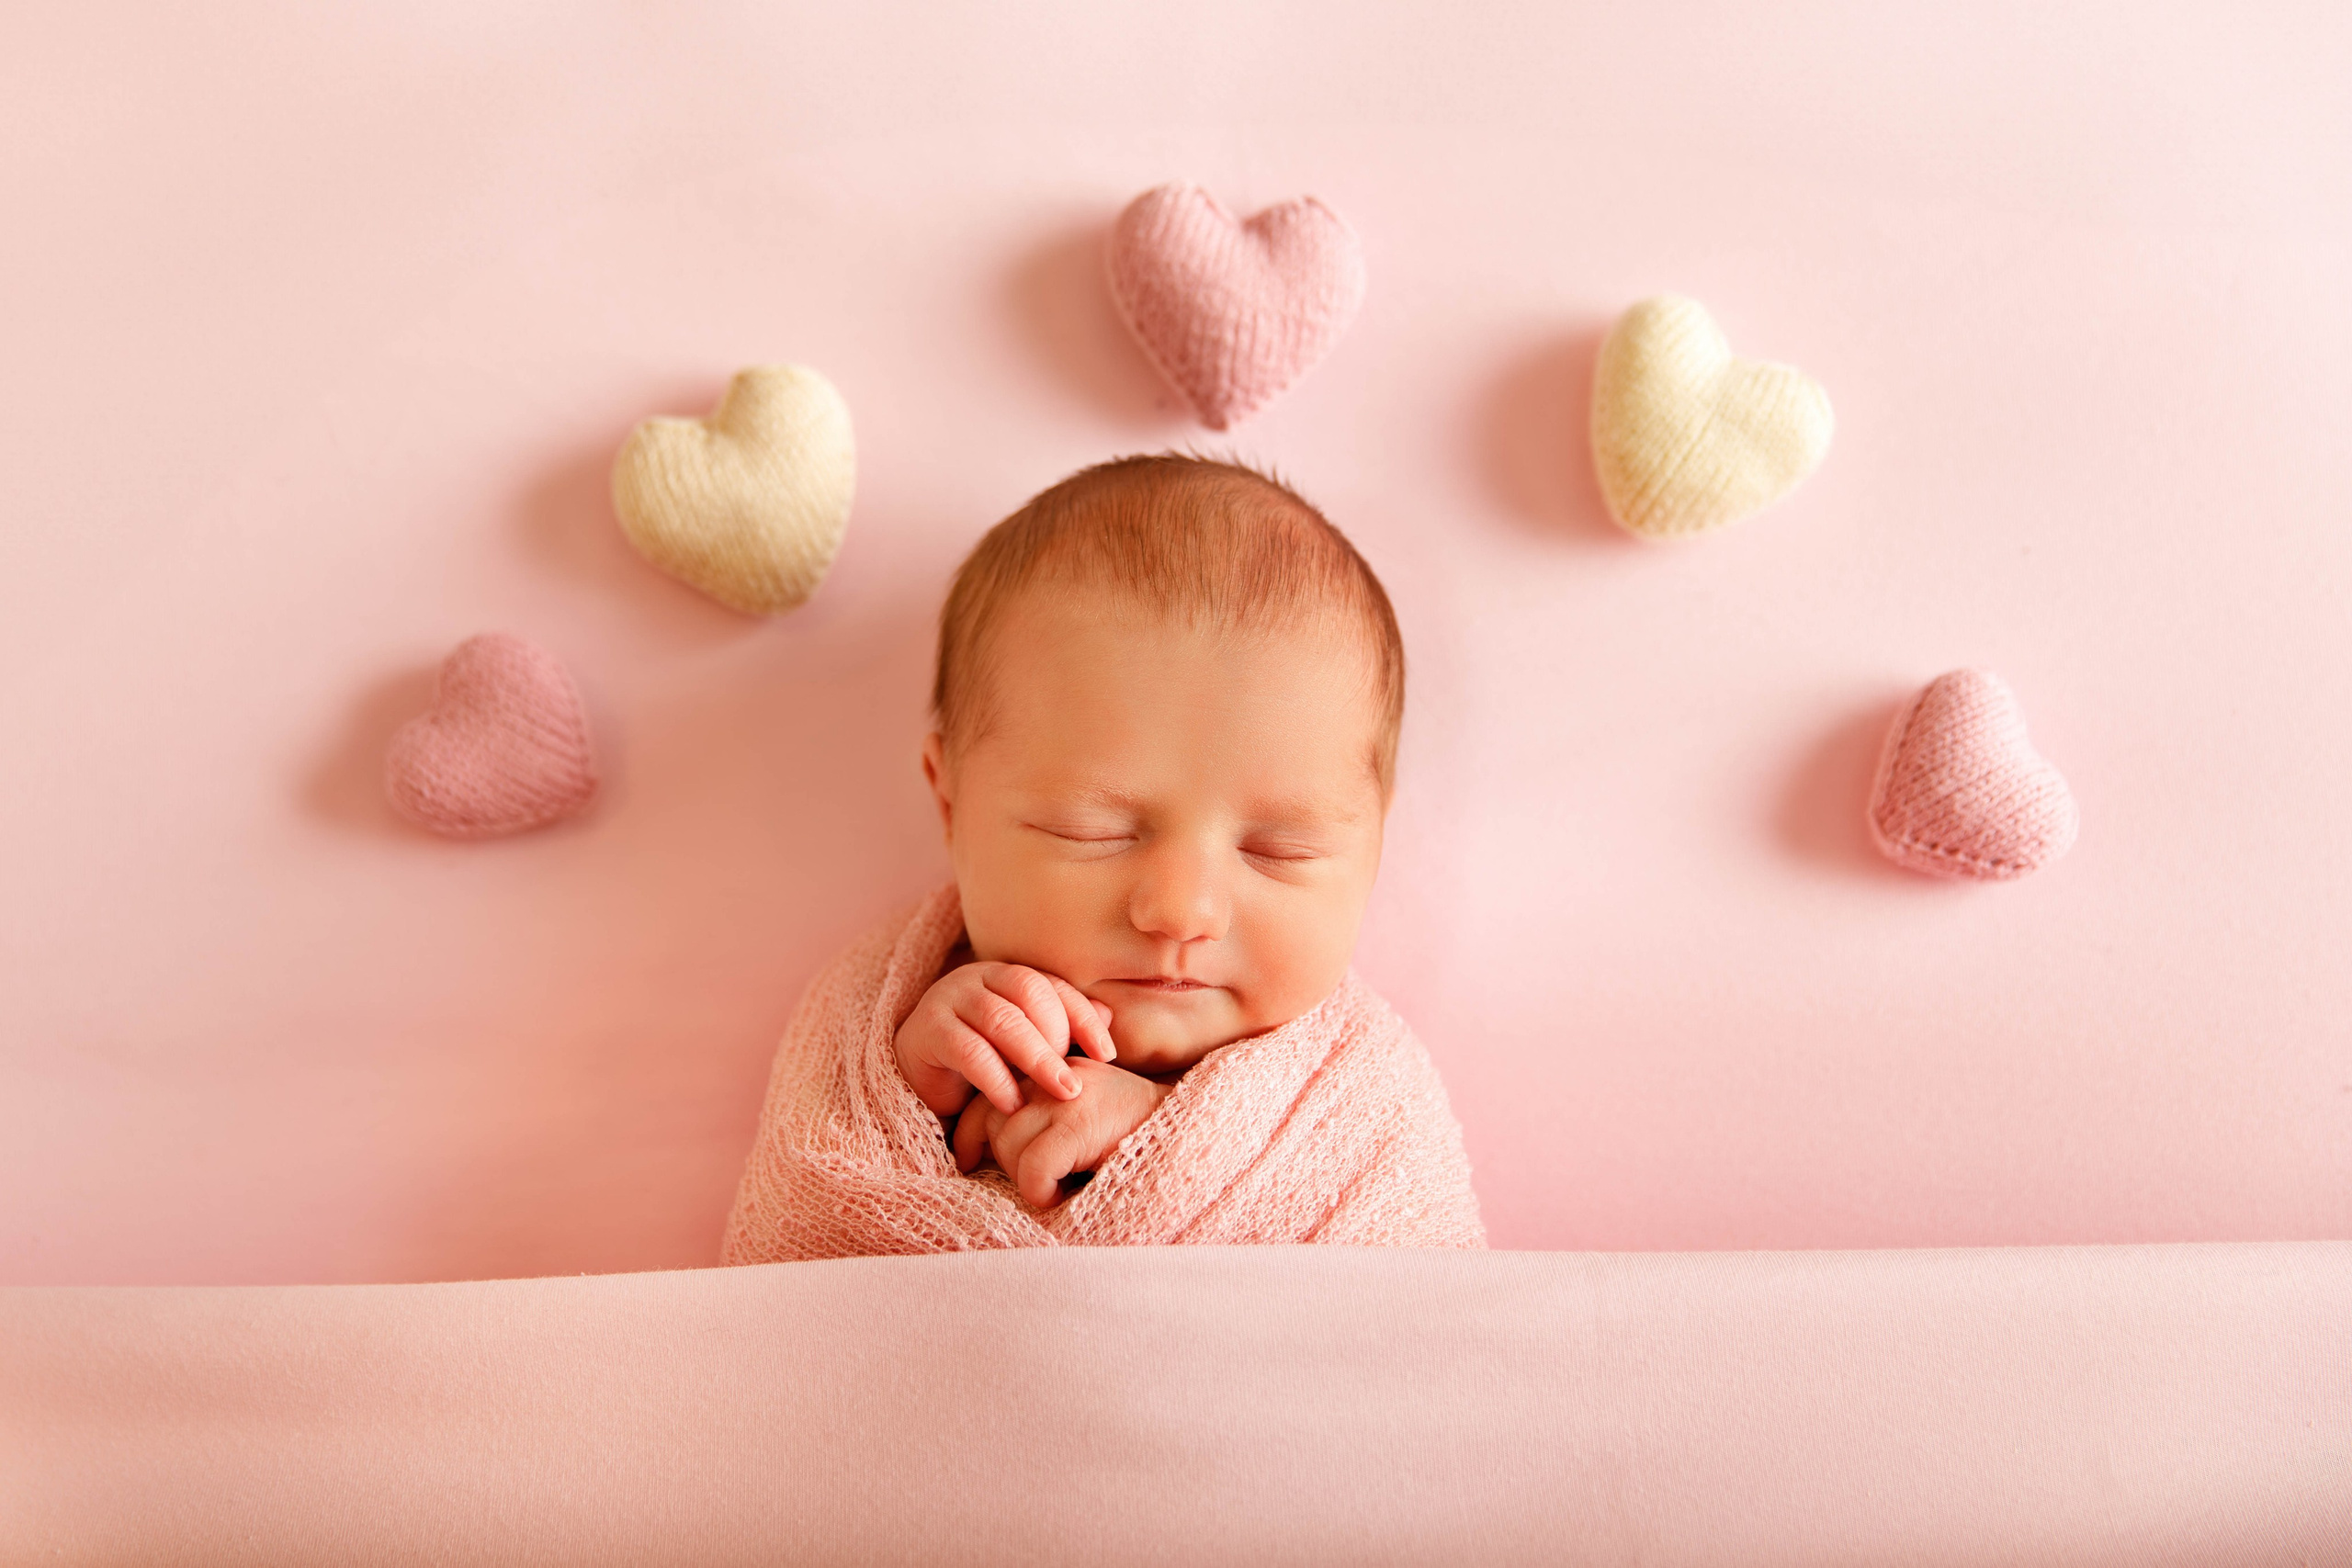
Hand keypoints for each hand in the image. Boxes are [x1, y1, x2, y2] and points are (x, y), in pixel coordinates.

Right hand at [894, 961, 1116, 1117]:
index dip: (1083, 1016)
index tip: (1108, 1055)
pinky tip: (1012, 1105)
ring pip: (1000, 1019)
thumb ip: (1062, 1031)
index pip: (1052, 985)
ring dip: (1035, 1057)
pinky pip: (968, 1050)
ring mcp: (949, 999)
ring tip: (1058, 1091)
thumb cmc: (981, 1065)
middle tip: (1075, 1081)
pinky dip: (996, 1078)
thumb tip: (1110, 1017)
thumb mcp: (1025, 1050)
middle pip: (1027, 991)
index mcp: (1006, 976)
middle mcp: (977, 978)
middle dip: (1059, 1036)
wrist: (918, 1082)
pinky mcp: (926, 1030)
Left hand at [953, 1056, 1171, 1209]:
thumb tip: (988, 1142)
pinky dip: (1042, 1192)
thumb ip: (1047, 1115)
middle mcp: (1058, 1073)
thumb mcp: (1087, 1115)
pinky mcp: (1080, 1126)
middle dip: (1000, 1159)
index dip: (971, 1131)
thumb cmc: (1137, 1140)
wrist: (1196, 1137)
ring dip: (1024, 1178)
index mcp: (1057, 1066)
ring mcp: (1069, 1097)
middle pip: (990, 1117)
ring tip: (1056, 1186)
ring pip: (1007, 1144)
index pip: (991, 1091)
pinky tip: (1065, 1195)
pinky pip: (1032, 1168)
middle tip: (1030, 1182)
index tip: (969, 1159)